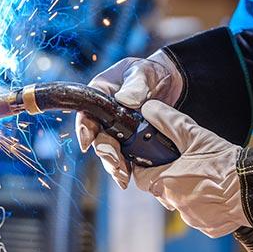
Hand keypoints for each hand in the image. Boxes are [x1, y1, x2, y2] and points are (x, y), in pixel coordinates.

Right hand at [76, 51, 182, 188]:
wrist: (168, 82)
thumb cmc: (149, 72)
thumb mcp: (141, 72)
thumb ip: (135, 84)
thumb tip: (125, 100)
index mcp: (99, 96)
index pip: (86, 114)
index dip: (84, 129)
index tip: (88, 142)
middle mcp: (103, 115)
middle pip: (97, 137)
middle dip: (105, 152)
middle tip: (115, 163)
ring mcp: (115, 129)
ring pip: (109, 150)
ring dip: (114, 165)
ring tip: (122, 177)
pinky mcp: (129, 140)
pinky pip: (124, 156)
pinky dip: (126, 168)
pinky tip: (128, 179)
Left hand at [133, 100, 248, 237]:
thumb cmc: (224, 164)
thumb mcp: (194, 136)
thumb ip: (168, 121)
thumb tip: (149, 109)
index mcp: (165, 183)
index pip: (140, 177)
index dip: (143, 167)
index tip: (148, 159)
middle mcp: (175, 204)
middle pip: (160, 190)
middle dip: (166, 178)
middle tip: (180, 164)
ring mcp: (192, 218)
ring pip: (180, 203)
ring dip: (185, 191)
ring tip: (201, 177)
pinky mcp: (209, 227)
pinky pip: (199, 215)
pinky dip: (203, 205)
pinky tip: (214, 192)